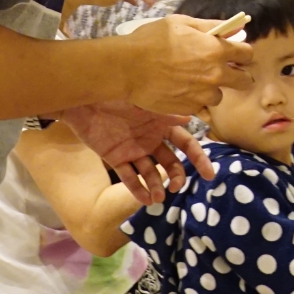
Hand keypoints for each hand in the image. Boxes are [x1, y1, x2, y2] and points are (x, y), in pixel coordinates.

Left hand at [60, 101, 213, 203]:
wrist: (84, 98)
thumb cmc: (116, 93)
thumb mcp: (144, 101)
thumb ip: (166, 111)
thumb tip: (190, 116)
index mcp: (162, 124)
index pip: (185, 143)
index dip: (198, 158)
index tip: (209, 175)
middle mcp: (151, 139)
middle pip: (170, 162)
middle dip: (177, 176)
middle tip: (177, 187)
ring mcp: (134, 150)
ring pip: (150, 173)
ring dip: (156, 187)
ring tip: (158, 199)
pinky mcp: (115, 158)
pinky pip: (128, 177)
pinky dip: (136, 190)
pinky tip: (144, 200)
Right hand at [118, 15, 254, 114]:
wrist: (127, 68)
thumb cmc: (151, 40)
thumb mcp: (181, 23)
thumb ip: (211, 26)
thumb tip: (236, 27)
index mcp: (216, 50)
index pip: (247, 54)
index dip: (242, 53)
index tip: (236, 54)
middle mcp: (215, 75)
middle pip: (244, 80)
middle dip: (238, 75)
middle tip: (225, 72)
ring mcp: (203, 95)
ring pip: (220, 96)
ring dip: (212, 90)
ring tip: (194, 82)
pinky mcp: (189, 109)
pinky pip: (201, 108)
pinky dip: (196, 102)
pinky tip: (183, 92)